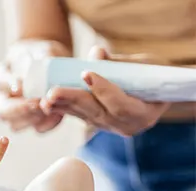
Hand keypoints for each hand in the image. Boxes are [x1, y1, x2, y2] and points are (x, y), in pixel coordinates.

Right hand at [0, 40, 70, 132]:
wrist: (52, 66)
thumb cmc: (43, 55)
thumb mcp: (42, 49)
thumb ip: (41, 56)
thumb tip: (42, 63)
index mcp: (0, 76)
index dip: (8, 84)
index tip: (20, 85)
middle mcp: (3, 98)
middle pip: (1, 110)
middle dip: (18, 109)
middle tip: (36, 103)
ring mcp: (16, 114)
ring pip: (15, 124)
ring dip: (33, 119)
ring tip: (49, 108)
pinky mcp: (33, 122)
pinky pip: (37, 129)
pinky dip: (48, 123)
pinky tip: (58, 114)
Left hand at [40, 47, 171, 135]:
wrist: (156, 90)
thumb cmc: (155, 74)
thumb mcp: (144, 64)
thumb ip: (119, 62)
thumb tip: (95, 52)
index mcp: (144, 114)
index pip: (120, 105)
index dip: (103, 90)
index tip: (86, 73)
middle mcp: (126, 125)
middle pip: (96, 113)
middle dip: (73, 100)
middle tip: (53, 92)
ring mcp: (110, 127)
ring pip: (84, 116)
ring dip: (62, 107)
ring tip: (45, 99)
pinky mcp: (97, 123)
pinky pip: (79, 116)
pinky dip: (63, 108)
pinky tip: (47, 103)